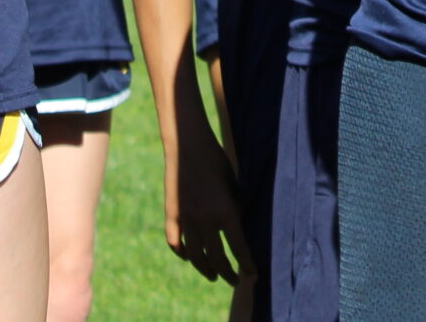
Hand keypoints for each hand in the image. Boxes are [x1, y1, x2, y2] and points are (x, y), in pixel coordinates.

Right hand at [162, 137, 253, 285]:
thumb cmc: (217, 160)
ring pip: (195, 256)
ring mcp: (186, 219)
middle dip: (228, 272)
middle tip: (234, 281)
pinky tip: (189, 258)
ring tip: (213, 275)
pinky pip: (175, 242)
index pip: (239, 249)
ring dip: (205, 269)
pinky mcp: (172, 214)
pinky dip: (182, 253)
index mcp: (226, 212)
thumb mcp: (234, 185)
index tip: (253, 276)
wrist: (188, 145)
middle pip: (217, 257)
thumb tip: (237, 227)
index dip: (247, 265)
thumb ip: (235, 208)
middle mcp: (206, 220)